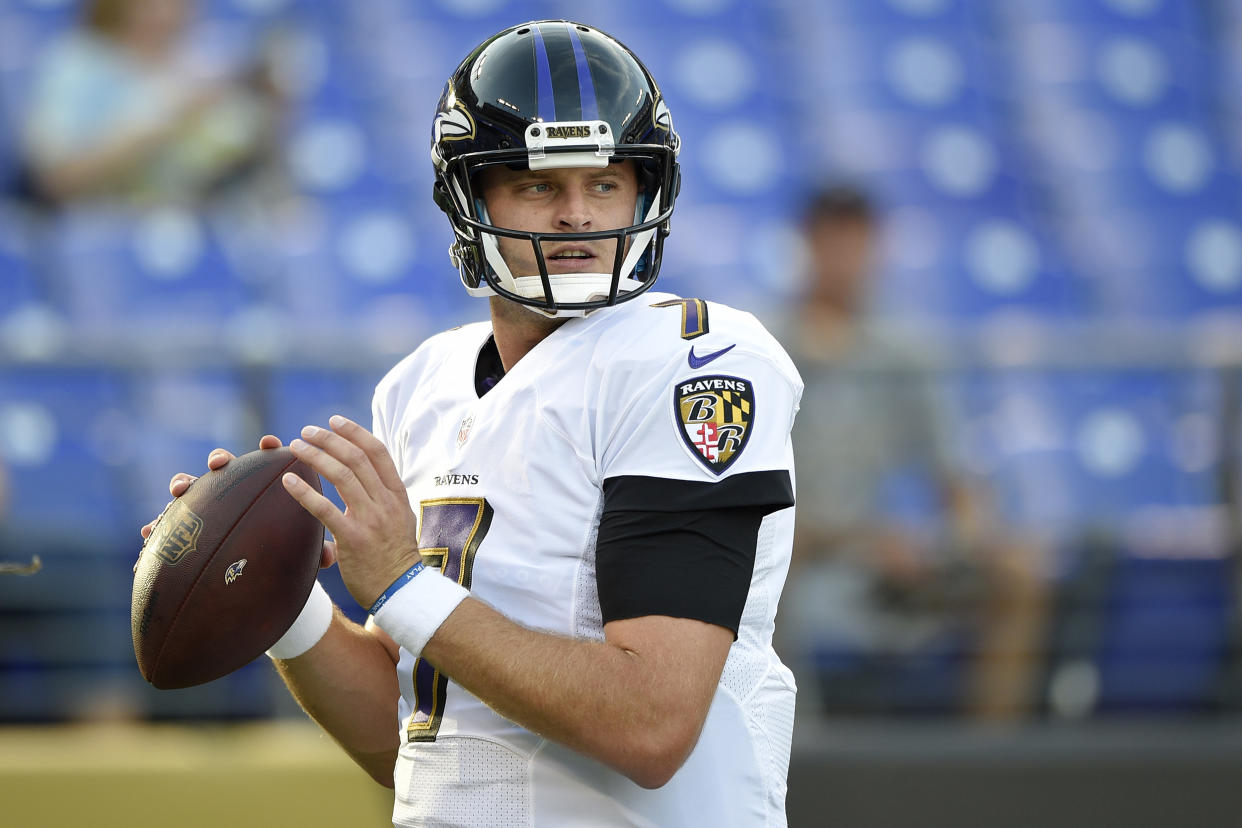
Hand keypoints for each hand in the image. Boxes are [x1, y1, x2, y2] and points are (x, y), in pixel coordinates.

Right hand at [139, 434, 338, 569]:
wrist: (258, 580)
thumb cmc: (284, 556)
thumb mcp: (302, 556)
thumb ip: (317, 552)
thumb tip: (330, 557)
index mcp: (265, 491)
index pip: (268, 462)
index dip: (268, 449)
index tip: (271, 443)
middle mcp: (235, 492)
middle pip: (226, 467)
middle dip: (220, 458)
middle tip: (220, 463)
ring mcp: (209, 507)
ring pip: (193, 487)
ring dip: (183, 482)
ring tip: (179, 490)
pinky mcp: (187, 528)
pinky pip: (168, 524)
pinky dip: (156, 525)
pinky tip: (147, 531)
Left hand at [282, 416, 420, 609]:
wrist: (401, 590)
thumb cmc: (394, 558)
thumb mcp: (399, 520)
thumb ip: (381, 500)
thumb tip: (360, 485)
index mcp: (397, 495)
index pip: (378, 453)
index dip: (356, 432)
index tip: (336, 421)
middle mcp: (385, 502)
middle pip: (357, 458)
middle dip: (330, 439)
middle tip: (307, 431)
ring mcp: (371, 519)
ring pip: (342, 475)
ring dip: (315, 456)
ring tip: (295, 446)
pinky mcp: (353, 538)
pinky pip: (324, 508)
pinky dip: (304, 491)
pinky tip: (287, 480)